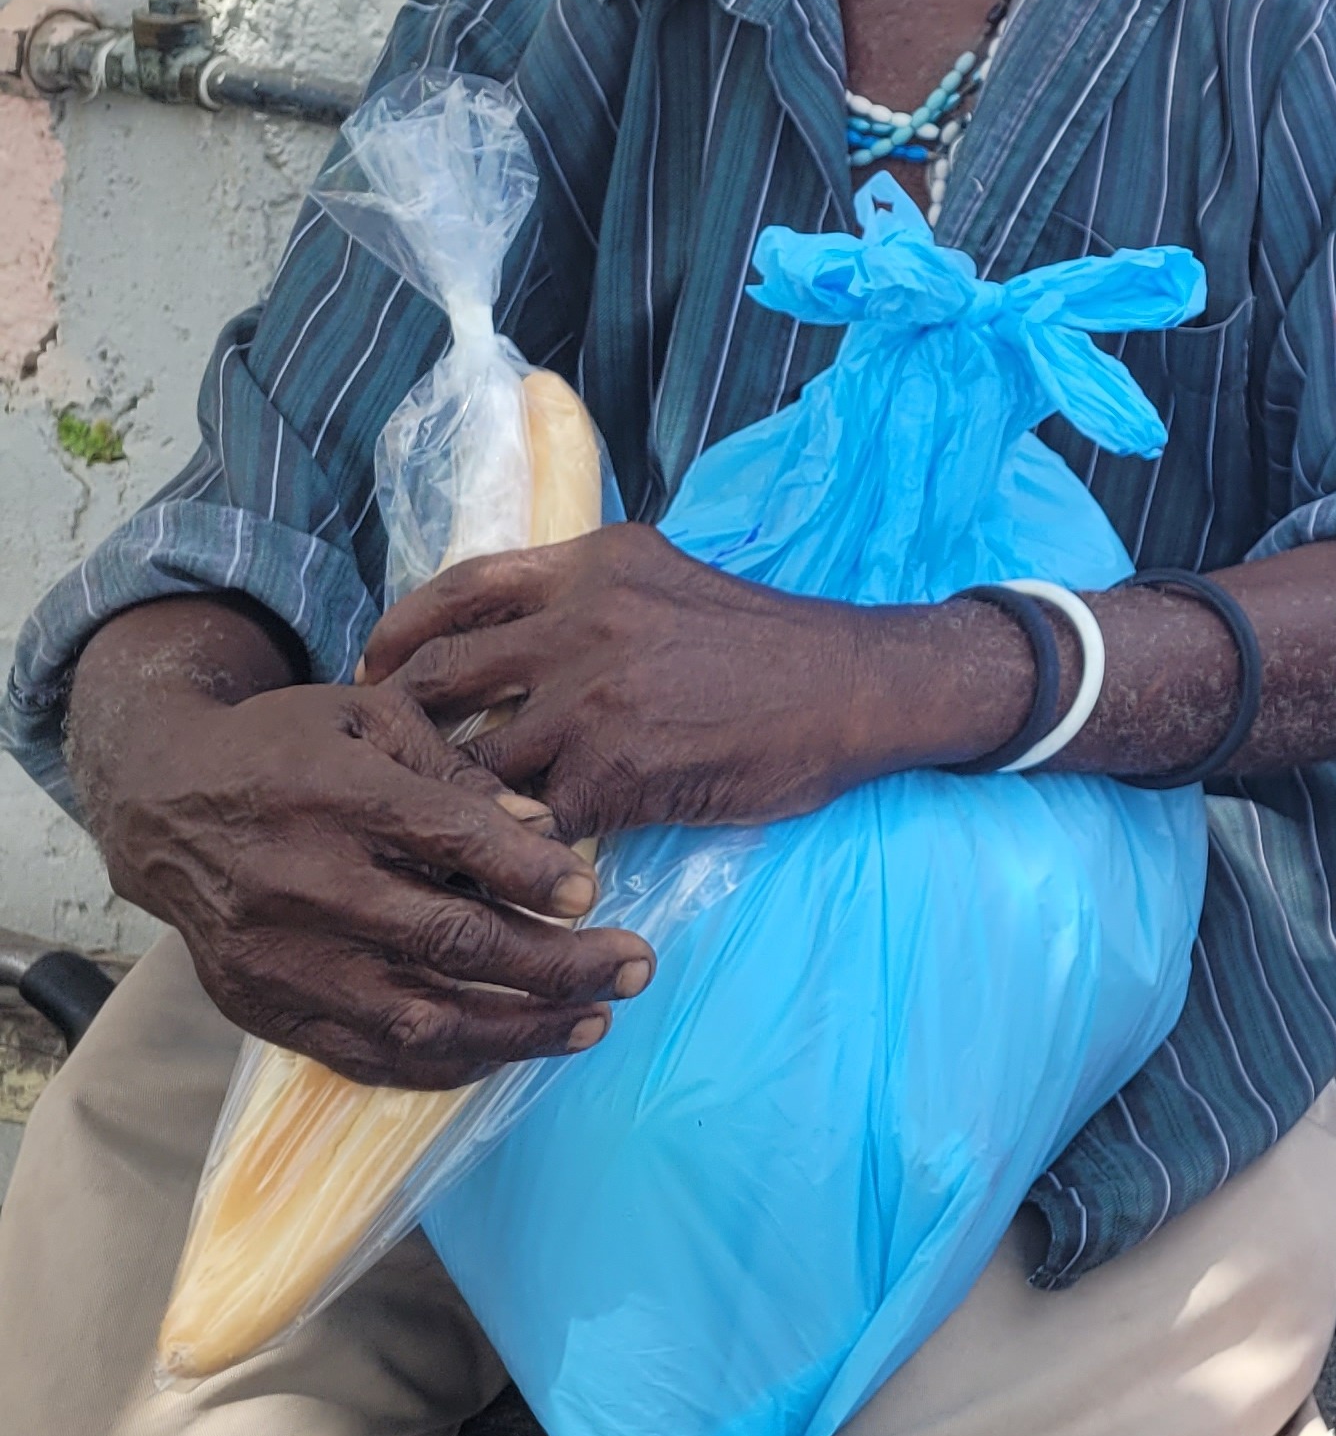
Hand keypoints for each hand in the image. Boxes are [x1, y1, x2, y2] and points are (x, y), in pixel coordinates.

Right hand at [74, 603, 648, 1087]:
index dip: (528, 874)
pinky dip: (446, 1064)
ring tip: (593, 1021)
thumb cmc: (288, 751)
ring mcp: (280, 959)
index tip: (592, 893)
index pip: (447, 843)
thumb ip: (457, 771)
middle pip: (447, 942)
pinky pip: (366, 1056)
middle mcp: (303, 887)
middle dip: (555, 964)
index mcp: (334, 798)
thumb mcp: (370, 719)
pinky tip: (510, 1049)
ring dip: (517, 1029)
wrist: (162, 806)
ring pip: (416, 1017)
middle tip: (633, 966)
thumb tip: (545, 827)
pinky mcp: (262, 1009)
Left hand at [366, 524, 1016, 837]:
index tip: (374, 670)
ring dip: (456, 806)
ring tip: (441, 837)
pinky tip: (514, 870)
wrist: (860, 686)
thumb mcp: (672, 582)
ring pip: (477, 763)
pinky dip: (519, 851)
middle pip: (442, 674)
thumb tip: (515, 641)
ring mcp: (594, 697)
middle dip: (403, 727)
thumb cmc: (775, 644)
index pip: (458, 589)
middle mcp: (580, 620)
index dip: (400, 632)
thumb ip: (592, 599)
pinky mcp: (617, 770)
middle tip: (391, 766)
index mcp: (592, 565)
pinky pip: (535, 822)